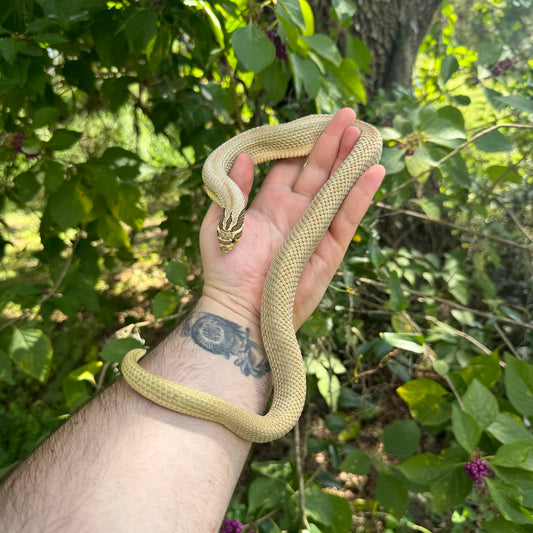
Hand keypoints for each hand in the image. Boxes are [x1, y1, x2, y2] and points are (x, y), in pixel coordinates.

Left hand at [200, 108, 384, 329]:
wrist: (238, 308)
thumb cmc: (225, 269)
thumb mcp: (222, 222)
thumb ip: (234, 189)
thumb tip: (245, 155)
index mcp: (271, 204)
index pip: (292, 167)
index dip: (301, 145)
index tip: (311, 121)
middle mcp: (296, 212)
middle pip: (319, 172)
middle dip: (333, 143)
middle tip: (347, 116)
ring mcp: (314, 229)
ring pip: (338, 189)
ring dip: (351, 162)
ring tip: (364, 134)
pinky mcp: (328, 250)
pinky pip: (347, 218)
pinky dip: (360, 196)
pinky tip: (372, 170)